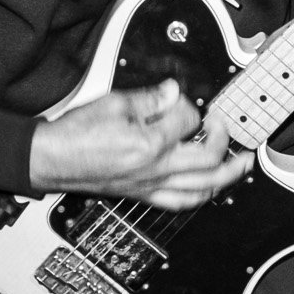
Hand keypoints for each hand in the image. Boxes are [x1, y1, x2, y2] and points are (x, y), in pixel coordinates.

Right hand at [29, 80, 251, 209]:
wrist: (49, 159)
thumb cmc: (74, 134)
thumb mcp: (113, 103)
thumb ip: (149, 98)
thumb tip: (174, 91)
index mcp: (149, 143)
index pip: (188, 119)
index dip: (189, 105)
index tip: (180, 99)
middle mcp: (155, 169)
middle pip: (209, 158)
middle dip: (224, 138)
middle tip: (226, 126)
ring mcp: (150, 185)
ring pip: (203, 188)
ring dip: (229, 175)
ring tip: (243, 164)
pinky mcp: (142, 195)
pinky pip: (180, 202)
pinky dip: (201, 196)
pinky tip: (211, 189)